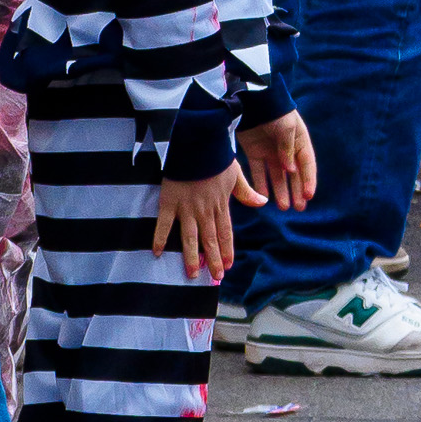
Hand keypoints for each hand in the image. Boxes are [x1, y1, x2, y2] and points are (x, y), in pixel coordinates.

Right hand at [154, 163, 252, 283]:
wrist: (198, 144)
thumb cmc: (216, 157)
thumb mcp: (236, 174)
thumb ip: (247, 192)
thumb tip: (263, 202)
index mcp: (220, 204)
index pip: (225, 232)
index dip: (227, 249)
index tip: (229, 265)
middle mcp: (205, 210)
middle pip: (210, 239)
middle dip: (213, 259)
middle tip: (216, 277)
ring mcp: (186, 208)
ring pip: (190, 237)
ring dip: (191, 257)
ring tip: (192, 274)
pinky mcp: (169, 202)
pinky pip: (164, 224)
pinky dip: (160, 238)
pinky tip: (157, 253)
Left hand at [236, 109, 316, 207]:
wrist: (252, 100)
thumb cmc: (274, 112)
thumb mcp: (286, 128)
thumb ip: (288, 149)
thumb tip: (290, 171)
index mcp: (299, 141)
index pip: (306, 164)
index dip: (308, 180)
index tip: (308, 196)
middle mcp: (287, 148)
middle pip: (293, 174)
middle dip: (297, 191)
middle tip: (299, 208)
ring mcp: (271, 151)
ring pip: (277, 176)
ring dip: (281, 191)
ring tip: (284, 207)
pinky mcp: (255, 152)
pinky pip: (259, 172)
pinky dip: (261, 184)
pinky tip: (263, 198)